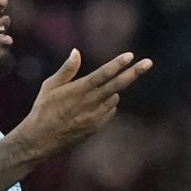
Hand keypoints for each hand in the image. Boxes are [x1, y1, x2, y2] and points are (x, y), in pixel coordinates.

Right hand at [16, 48, 152, 157]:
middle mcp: (90, 103)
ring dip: (111, 92)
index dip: (117, 64)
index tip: (130, 55)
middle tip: (148, 62)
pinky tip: (91, 107)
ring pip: (114, 98)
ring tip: (89, 96)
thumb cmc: (43, 109)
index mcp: (78, 90)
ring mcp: (95, 116)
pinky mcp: (96, 127)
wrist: (41, 139)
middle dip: (134, 73)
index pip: (102, 74)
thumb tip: (76, 51)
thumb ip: (67, 69)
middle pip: (117, 85)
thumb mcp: (50, 86)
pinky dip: (107, 105)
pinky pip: (109, 111)